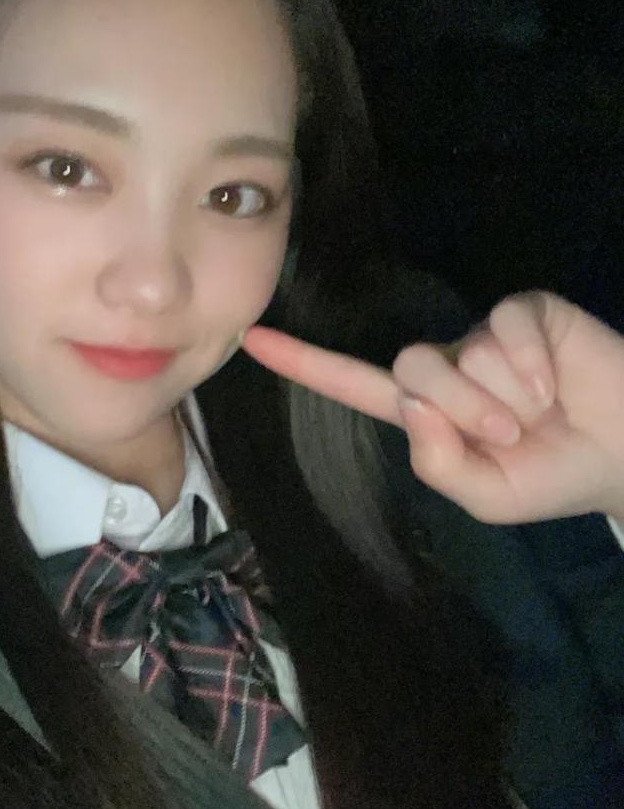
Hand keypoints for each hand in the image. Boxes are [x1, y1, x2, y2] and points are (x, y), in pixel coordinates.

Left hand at [241, 291, 623, 524]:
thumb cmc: (553, 476)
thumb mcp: (487, 496)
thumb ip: (439, 464)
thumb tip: (412, 405)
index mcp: (425, 412)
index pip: (353, 384)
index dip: (304, 363)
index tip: (251, 337)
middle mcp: (446, 366)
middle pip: (413, 369)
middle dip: (465, 409)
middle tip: (513, 431)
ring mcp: (483, 335)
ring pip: (464, 353)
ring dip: (508, 395)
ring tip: (543, 407)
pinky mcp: (524, 313)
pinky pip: (507, 327)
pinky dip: (533, 365)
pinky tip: (557, 379)